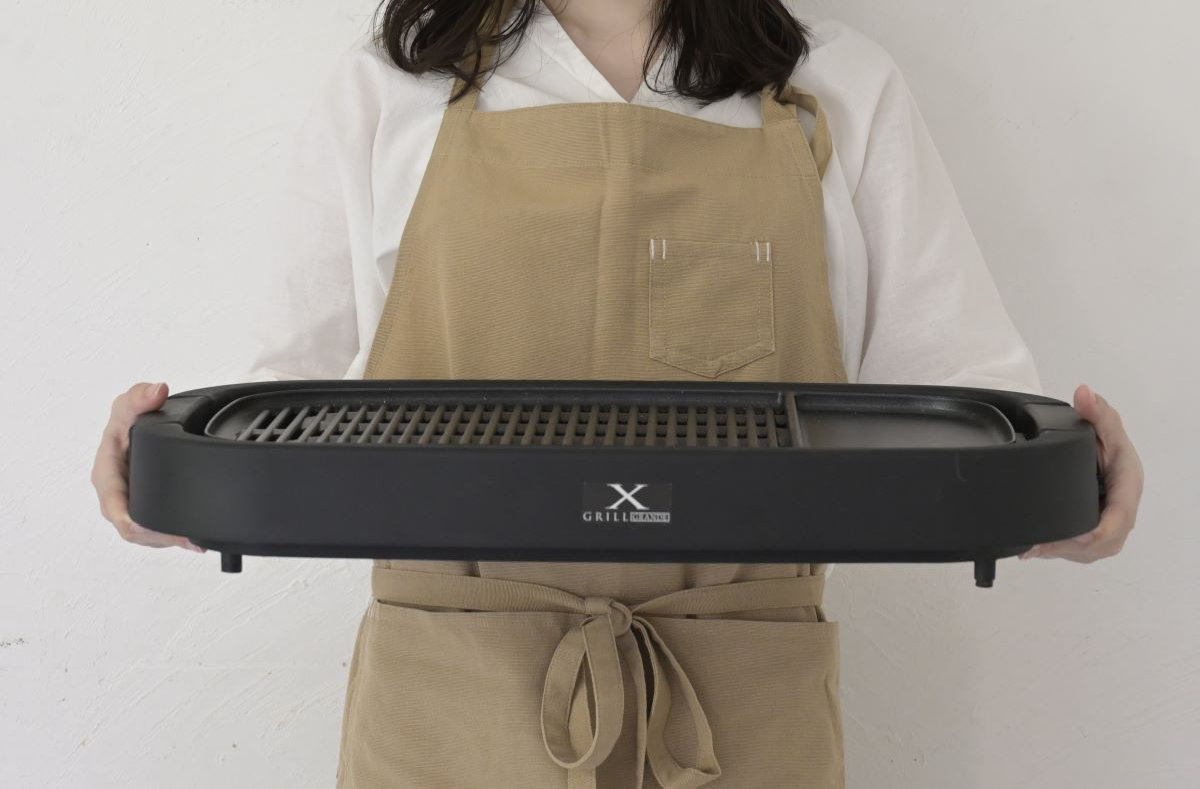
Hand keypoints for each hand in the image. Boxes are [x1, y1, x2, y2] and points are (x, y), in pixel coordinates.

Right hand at [91, 382, 205, 552]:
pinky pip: (156, 530)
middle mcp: (116, 497)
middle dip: (159, 537)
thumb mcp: (129, 406)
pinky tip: (196, 539)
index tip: (153, 529)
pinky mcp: (145, 509)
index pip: (115, 510)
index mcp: (106, 477)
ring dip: (169, 539)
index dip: (134, 524)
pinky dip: (174, 535)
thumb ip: (140, 397)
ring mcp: (130, 505)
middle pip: (134, 530)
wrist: (133, 428)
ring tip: (196, 541)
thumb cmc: (126, 420)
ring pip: (147, 535)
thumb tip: (157, 391)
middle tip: (188, 539)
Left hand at [1020, 384, 1143, 562]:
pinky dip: (1059, 550)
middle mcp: (1121, 514)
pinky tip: (1034, 549)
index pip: (1119, 519)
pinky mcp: (1096, 536)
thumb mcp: (1105, 426)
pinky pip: (1082, 551)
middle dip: (1072, 547)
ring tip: (1033, 548)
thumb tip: (1085, 393)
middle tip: (1038, 545)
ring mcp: (1110, 528)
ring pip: (1090, 551)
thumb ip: (1096, 411)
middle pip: (1103, 544)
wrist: (1106, 456)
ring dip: (1062, 551)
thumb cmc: (1109, 444)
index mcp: (1128, 489)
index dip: (1099, 532)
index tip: (1080, 536)